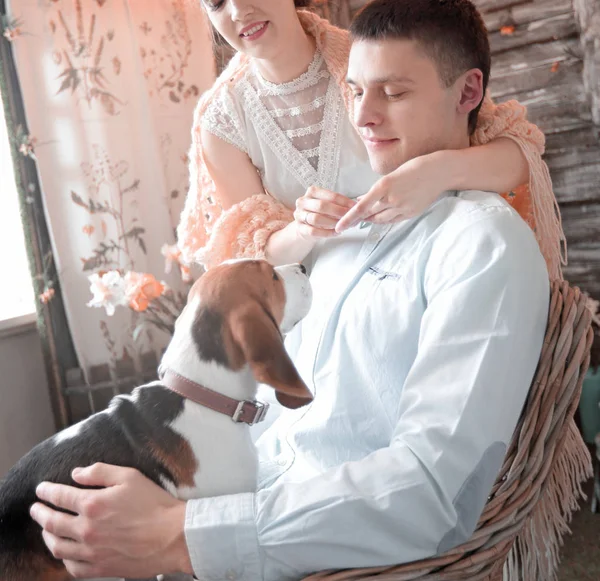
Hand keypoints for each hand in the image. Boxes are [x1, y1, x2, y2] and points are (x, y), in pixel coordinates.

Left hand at [29, 463, 192, 578]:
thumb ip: (100, 471)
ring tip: (45, 529)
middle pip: (52, 522)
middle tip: (35, 508)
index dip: (47, 491)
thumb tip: (77, 473)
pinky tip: (64, 551)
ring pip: (57, 546)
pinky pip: (72, 567)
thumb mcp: (130, 476)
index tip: (41, 489)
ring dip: (46, 536)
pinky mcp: (100, 568)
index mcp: (93, 504)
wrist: (173, 535)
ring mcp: (92, 551)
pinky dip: (63, 558)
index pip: (60, 496)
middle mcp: (87, 529)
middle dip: (40, 513)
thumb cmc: (155, 504)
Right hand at [294, 186, 355, 240]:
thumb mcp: (327, 205)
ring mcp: (299, 215)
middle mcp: (303, 201)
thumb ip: (338, 205)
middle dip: (338, 212)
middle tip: (349, 217)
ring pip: (316, 218)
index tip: (354, 207)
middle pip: (321, 205)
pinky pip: (313, 231)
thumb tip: (355, 207)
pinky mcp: (299, 228)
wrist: (304, 227)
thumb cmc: (319, 214)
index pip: (330, 195)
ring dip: (332, 223)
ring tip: (342, 226)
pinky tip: (335, 233)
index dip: (344, 202)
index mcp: (312, 192)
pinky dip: (327, 233)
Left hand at [336, 153, 444, 231]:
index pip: (361, 207)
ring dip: (371, 219)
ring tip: (367, 216)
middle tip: (350, 219)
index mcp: (383, 186)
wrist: (440, 172)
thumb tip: (361, 199)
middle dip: (359, 217)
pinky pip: (393, 221)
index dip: (348, 218)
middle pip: (369, 215)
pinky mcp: (411, 214)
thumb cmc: (415, 168)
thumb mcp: (391, 175)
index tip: (339, 227)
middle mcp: (391, 199)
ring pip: (380, 220)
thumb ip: (376, 190)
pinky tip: (382, 215)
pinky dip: (385, 219)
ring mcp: (402, 208)